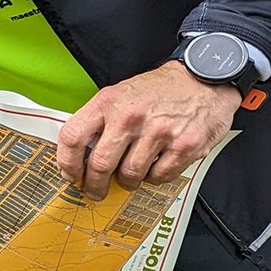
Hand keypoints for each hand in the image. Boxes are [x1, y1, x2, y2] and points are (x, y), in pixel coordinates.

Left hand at [54, 63, 240, 198]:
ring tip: (132, 171)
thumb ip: (98, 121)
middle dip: (94, 185)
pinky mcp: (184, 147)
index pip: (73, 137)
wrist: (204, 79)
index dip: (67, 162)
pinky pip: (158, 177)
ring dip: (128, 181)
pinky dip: (154, 177)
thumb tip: (78, 155)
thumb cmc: (159, 90)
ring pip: (129, 175)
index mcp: (108, 102)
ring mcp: (158, 133)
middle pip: (100, 164)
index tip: (70, 174)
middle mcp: (131, 117)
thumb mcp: (119, 94)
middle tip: (96, 190)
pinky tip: (156, 164)